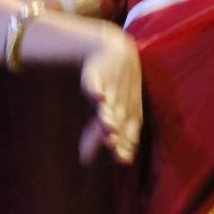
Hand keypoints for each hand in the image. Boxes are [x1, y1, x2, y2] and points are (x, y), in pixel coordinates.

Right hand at [78, 24, 142, 164]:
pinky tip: (97, 96)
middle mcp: (121, 104)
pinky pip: (96, 82)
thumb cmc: (115, 89)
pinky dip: (97, 89)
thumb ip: (93, 137)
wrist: (116, 52)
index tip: (121, 158)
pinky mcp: (97, 75)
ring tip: (108, 126)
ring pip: (110, 104)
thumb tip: (83, 162)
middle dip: (117, 133)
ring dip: (108, 115)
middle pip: (119, 120)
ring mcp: (109, 89)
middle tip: (113, 145)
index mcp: (129, 115)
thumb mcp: (106, 113)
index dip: (125, 145)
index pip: (128, 133)